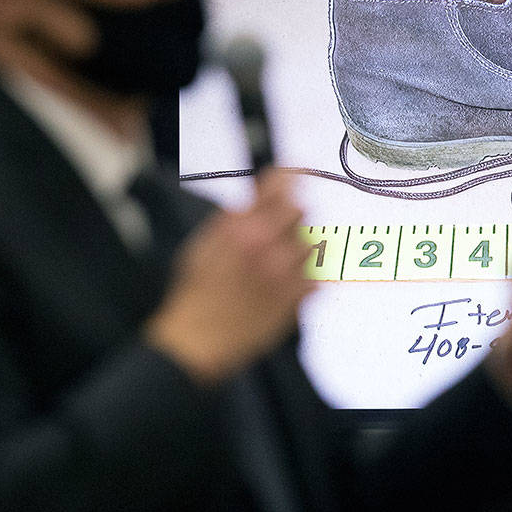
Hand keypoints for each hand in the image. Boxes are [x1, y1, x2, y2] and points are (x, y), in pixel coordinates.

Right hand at [146, 170, 311, 382]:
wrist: (199, 338)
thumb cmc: (196, 293)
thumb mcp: (204, 244)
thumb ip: (235, 218)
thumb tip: (259, 195)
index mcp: (241, 228)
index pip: (278, 186)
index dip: (289, 177)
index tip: (295, 173)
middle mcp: (266, 245)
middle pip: (300, 211)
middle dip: (291, 216)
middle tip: (277, 230)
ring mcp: (284, 272)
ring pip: (309, 244)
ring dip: (296, 249)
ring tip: (273, 266)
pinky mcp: (296, 297)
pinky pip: (314, 277)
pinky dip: (302, 279)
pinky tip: (279, 287)